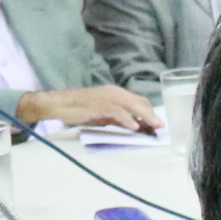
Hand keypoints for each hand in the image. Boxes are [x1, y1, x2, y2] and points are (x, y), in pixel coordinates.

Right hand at [18, 86, 159, 131]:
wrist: (59, 104)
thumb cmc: (80, 110)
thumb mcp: (104, 115)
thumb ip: (119, 119)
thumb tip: (136, 126)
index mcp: (116, 93)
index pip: (139, 101)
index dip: (149, 111)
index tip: (157, 123)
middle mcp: (114, 92)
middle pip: (139, 102)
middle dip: (151, 114)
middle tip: (161, 126)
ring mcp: (107, 97)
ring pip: (131, 105)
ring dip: (144, 116)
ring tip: (154, 126)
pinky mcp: (99, 104)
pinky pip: (117, 112)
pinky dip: (127, 119)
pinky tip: (134, 127)